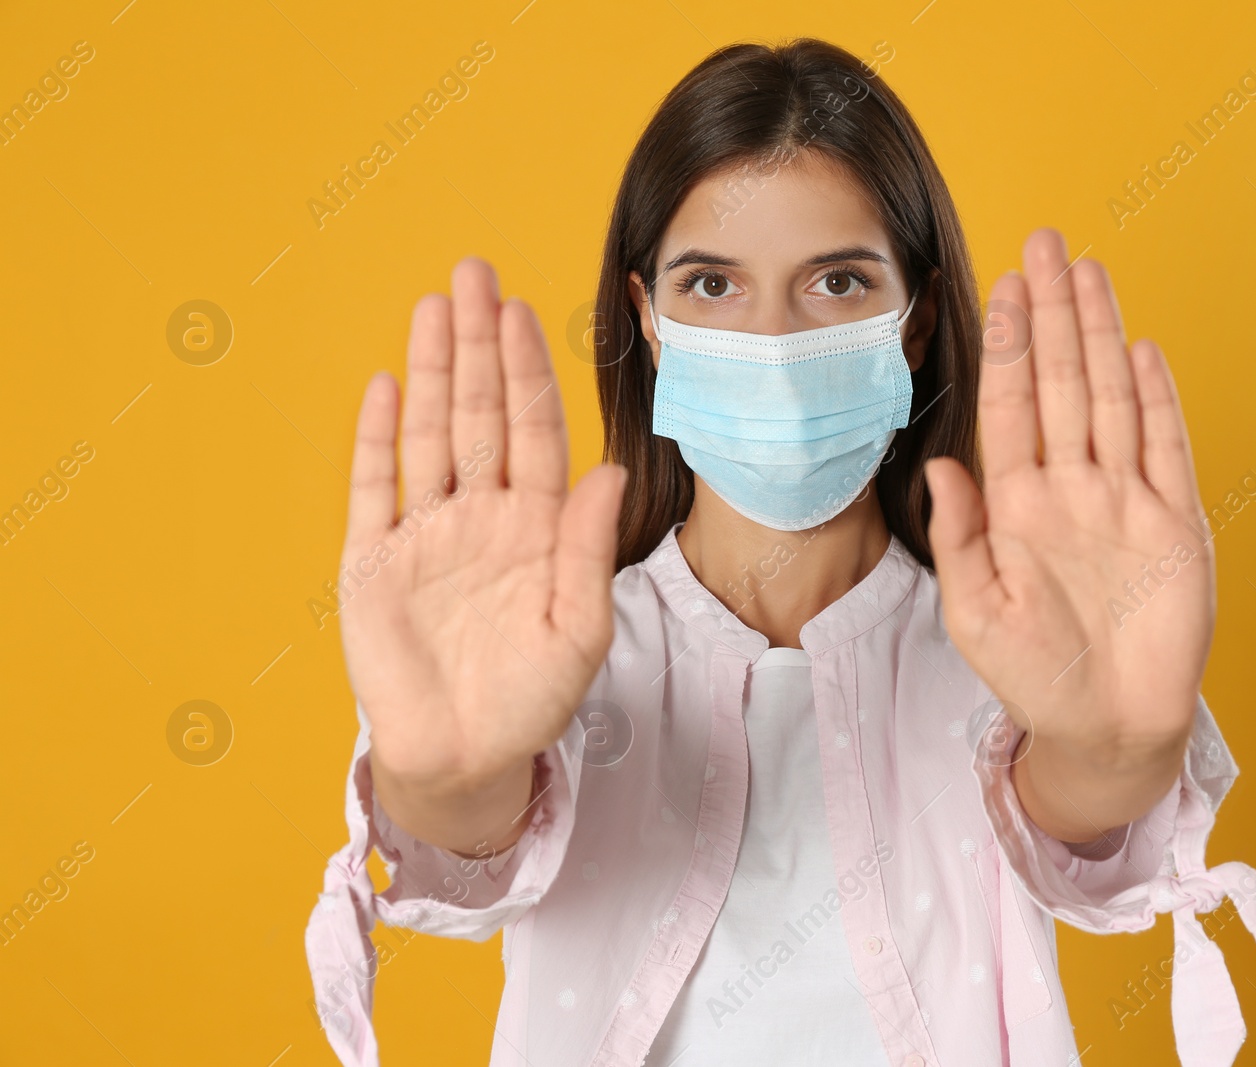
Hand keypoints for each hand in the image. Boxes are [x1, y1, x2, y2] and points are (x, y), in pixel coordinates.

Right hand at [341, 258, 626, 853]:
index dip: (528, 373)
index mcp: (536, 528)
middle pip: (479, 414)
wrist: (464, 759)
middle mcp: (482, 516)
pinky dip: (377, 439)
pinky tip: (385, 385)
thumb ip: (589, 551)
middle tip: (475, 272)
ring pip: (429, 434)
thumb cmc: (533, 700)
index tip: (524, 313)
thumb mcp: (580, 631)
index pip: (534, 432)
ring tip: (433, 307)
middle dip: (478, 344)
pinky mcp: (373, 562)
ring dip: (430, 372)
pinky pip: (375, 489)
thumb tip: (610, 473)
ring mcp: (426, 534)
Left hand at [925, 229, 1213, 843]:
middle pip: (1062, 383)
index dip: (1009, 346)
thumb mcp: (975, 612)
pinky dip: (1158, 401)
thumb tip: (940, 466)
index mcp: (1018, 506)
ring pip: (1111, 399)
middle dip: (1052, 313)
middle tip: (1044, 242)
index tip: (1001, 288)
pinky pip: (1165, 450)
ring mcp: (1124, 501)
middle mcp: (1071, 490)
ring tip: (1087, 272)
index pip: (1011, 407)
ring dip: (1100, 335)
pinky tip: (1142, 351)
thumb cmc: (1034, 675)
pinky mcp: (1174, 525)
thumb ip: (960, 538)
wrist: (1107, 728)